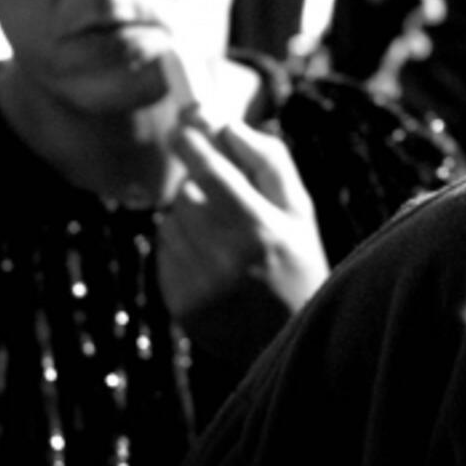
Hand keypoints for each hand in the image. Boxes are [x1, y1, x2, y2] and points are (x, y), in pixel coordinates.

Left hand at [157, 112, 330, 364]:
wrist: (287, 340)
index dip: (193, 143)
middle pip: (186, 194)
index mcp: (263, 231)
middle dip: (198, 185)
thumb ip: (268, 162)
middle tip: (218, 190)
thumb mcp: (300, 211)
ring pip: (171, 222)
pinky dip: (182, 249)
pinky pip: (165, 253)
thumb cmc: (298, 264)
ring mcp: (200, 285)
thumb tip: (227, 125)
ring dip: (189, 218)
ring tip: (224, 238)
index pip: (210, 171)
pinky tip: (211, 264)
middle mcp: (227, 259)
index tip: (186, 125)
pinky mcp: (180, 304)